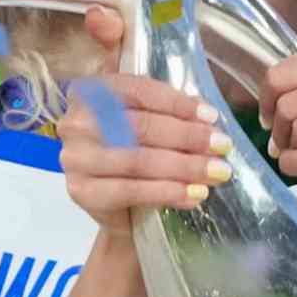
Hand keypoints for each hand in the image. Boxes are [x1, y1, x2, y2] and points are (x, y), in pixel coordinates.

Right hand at [56, 73, 232, 237]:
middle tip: (222, 147)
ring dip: (184, 167)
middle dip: (188, 137)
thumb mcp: (148, 119)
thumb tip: (205, 112)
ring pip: (139, 160)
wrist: (113, 205)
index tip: (212, 117)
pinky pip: (132, 191)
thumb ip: (169, 108)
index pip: (139, 91)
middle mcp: (76, 121)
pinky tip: (195, 195)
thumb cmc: (132, 150)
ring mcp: (75, 158)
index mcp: (91, 91)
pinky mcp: (82, 192)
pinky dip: (168, 193)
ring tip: (216, 173)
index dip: (178, 104)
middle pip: (141, 126)